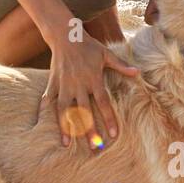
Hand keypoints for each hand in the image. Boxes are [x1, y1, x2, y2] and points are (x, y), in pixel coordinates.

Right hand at [42, 34, 136, 151]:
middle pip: (84, 111)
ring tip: (67, 144)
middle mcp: (78, 84)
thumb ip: (121, 65)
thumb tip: (138, 72)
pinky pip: (49, 99)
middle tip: (93, 147)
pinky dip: (46, 112)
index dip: (108, 119)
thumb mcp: (106, 54)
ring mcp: (64, 84)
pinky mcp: (53, 82)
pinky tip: (45, 125)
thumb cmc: (88, 46)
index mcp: (93, 78)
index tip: (112, 135)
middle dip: (88, 130)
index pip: (103, 102)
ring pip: (64, 109)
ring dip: (66, 127)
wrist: (65, 35)